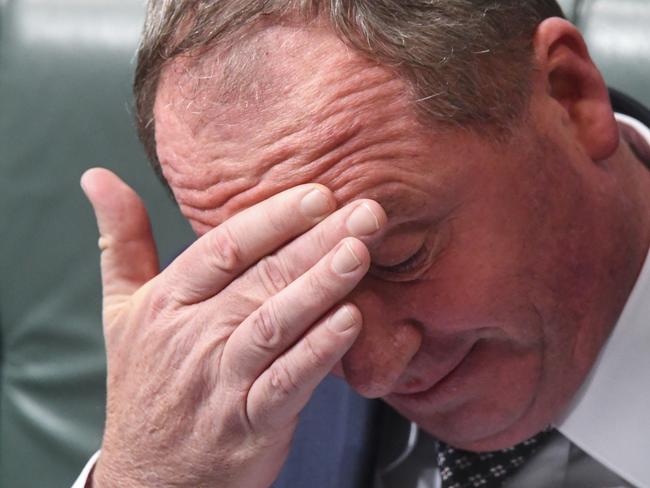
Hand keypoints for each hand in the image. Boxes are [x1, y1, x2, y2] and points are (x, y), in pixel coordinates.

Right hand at [81, 168, 385, 487]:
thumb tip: (98, 177)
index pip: (224, 247)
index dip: (273, 219)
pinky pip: (288, 382)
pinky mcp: (250, 422)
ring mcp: (222, 380)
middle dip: (316, 242)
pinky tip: (351, 321)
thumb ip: (121, 240)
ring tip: (359, 254)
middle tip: (365, 213)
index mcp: (168, 302)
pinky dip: (318, 351)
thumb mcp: (122, 307)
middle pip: (260, 278)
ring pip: (274, 324)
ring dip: (320, 287)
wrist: (150, 477)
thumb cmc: (143, 383)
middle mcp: (194, 336)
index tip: (317, 195)